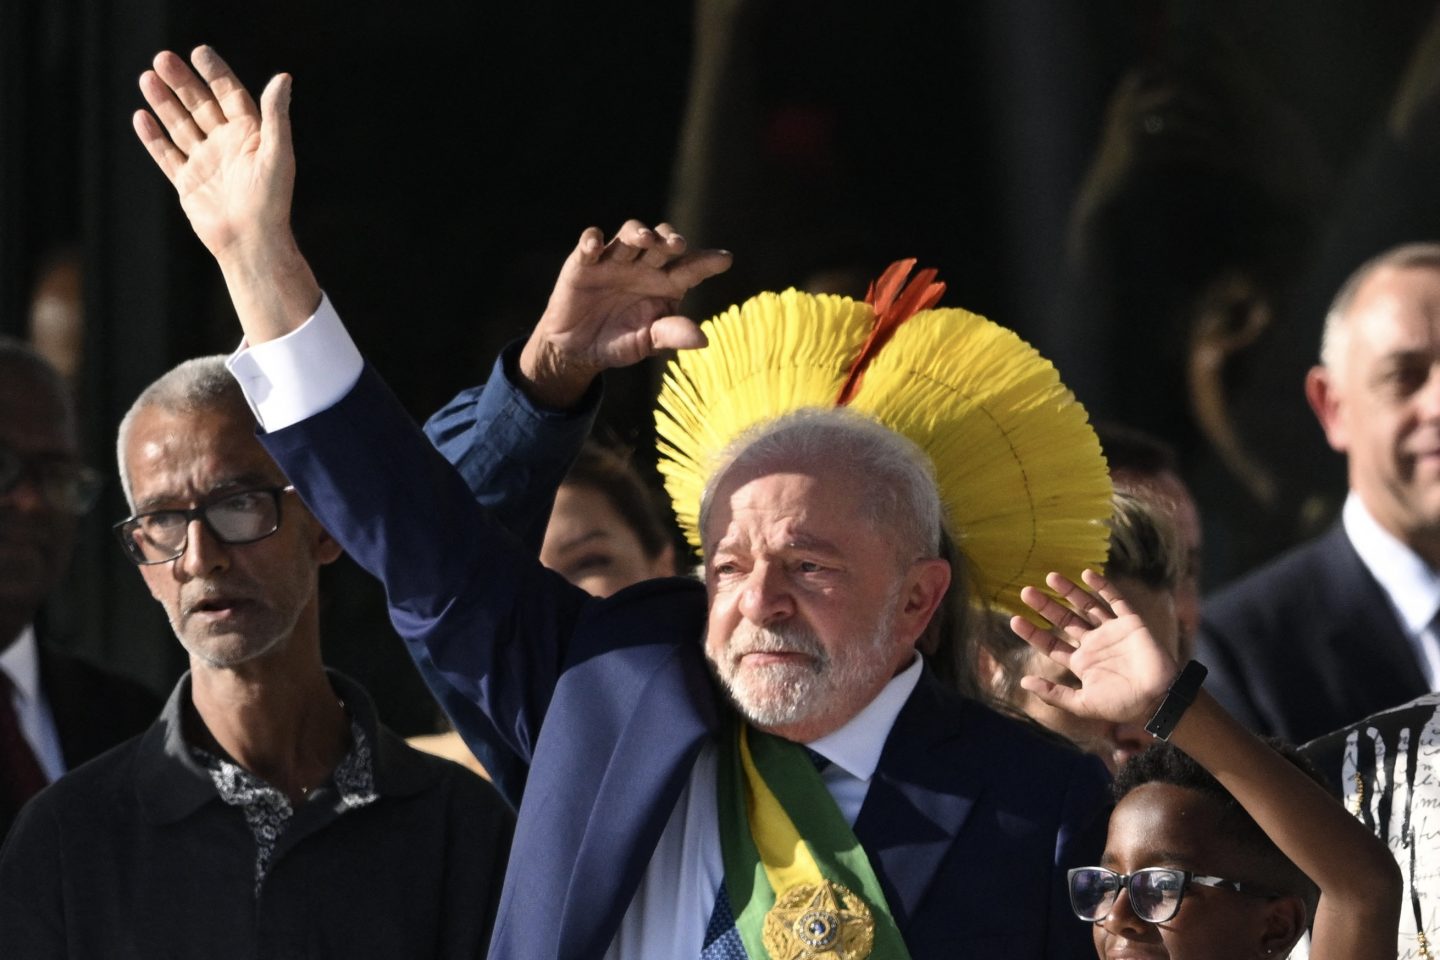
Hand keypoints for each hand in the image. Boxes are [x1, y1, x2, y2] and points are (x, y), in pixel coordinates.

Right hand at [134, 46, 292, 262]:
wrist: (251, 241)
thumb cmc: (270, 200)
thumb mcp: (278, 153)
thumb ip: (276, 116)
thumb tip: (283, 77)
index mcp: (250, 135)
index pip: (230, 95)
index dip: (215, 73)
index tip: (198, 52)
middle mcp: (227, 145)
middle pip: (200, 105)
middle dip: (182, 82)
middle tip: (162, 58)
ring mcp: (206, 163)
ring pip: (180, 125)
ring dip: (164, 102)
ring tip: (147, 77)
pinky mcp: (188, 183)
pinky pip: (167, 155)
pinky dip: (154, 138)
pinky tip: (141, 117)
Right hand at [518, 220, 731, 407]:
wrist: (579, 349)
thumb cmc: (621, 342)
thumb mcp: (648, 343)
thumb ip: (672, 335)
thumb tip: (703, 339)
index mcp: (666, 284)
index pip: (691, 268)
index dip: (707, 262)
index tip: (725, 260)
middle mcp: (644, 266)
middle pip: (661, 242)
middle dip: (670, 239)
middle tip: (678, 244)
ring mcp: (615, 260)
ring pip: (630, 234)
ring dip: (638, 233)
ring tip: (645, 239)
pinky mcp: (584, 262)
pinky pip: (589, 243)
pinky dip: (592, 240)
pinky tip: (596, 244)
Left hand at [1010, 569, 1178, 724]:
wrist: (1159, 700)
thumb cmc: (1123, 706)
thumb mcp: (1083, 703)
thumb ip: (1054, 693)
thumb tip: (1023, 682)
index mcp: (1082, 663)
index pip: (1051, 644)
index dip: (1033, 632)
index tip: (1015, 620)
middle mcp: (1094, 644)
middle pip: (1065, 620)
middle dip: (1046, 606)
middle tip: (1026, 592)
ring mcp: (1112, 632)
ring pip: (1087, 606)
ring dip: (1069, 592)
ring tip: (1050, 577)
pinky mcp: (1131, 623)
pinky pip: (1115, 600)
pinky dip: (1103, 587)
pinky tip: (1087, 574)